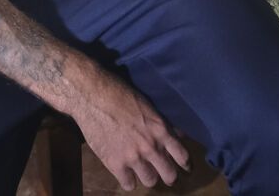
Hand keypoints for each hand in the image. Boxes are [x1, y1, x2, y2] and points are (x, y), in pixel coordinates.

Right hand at [69, 71, 189, 191]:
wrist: (93, 96)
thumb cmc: (120, 94)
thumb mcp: (147, 105)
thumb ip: (163, 123)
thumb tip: (178, 135)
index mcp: (160, 130)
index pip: (182, 156)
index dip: (185, 164)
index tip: (185, 168)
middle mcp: (150, 147)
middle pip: (169, 175)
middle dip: (168, 175)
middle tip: (163, 172)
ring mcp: (133, 158)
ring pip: (150, 181)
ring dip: (147, 176)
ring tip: (142, 170)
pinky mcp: (115, 164)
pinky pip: (129, 184)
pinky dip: (128, 180)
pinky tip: (126, 173)